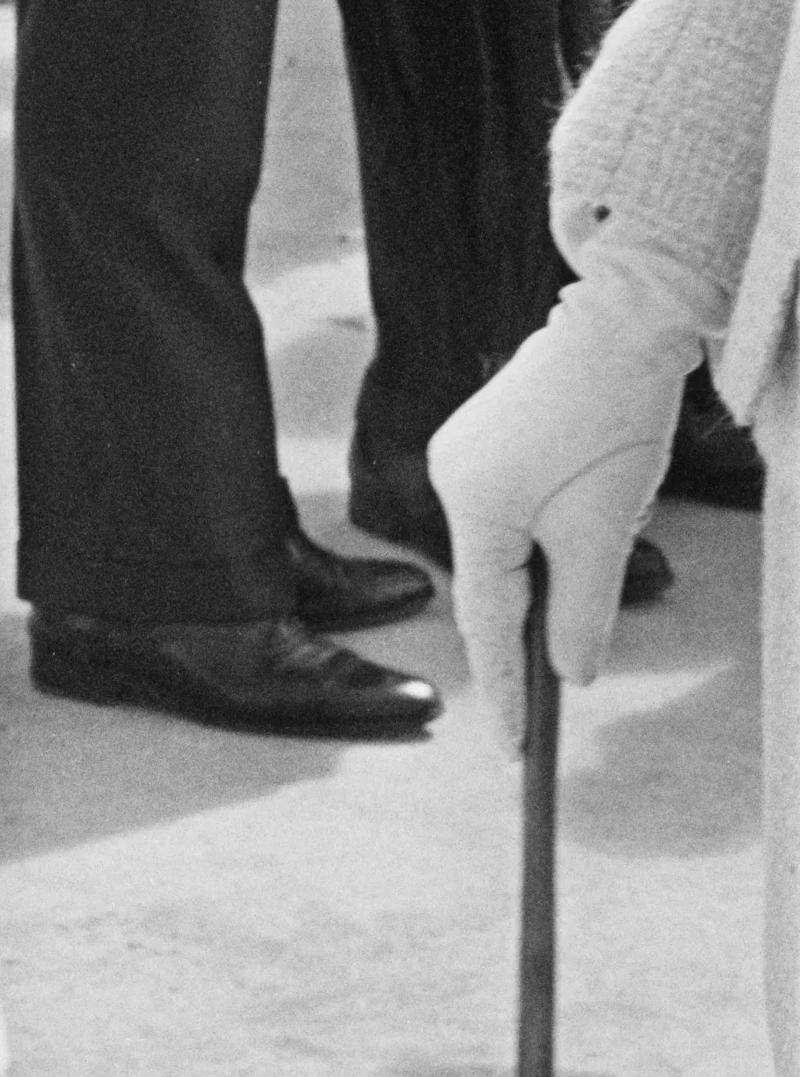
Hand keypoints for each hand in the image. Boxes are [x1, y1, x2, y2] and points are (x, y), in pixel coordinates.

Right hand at [428, 293, 685, 748]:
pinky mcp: (488, 438)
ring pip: (508, 548)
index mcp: (471, 505)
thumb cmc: (614, 423)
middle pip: (492, 584)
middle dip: (531, 631)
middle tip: (557, 699)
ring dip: (554, 572)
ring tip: (607, 549)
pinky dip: (552, 535)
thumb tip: (571, 678)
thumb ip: (582, 614)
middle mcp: (451, 477)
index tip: (515, 754)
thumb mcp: (606, 533)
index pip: (486, 621)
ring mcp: (465, 454)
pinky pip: (514, 512)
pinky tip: (597, 512)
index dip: (507, 692)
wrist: (624, 322)